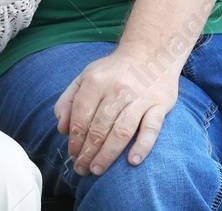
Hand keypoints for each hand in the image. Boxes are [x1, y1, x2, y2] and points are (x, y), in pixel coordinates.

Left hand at [54, 47, 177, 175]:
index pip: (81, 118)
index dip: (74, 141)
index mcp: (96, 81)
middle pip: (99, 128)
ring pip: (121, 131)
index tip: (73, 156)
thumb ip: (68, 101)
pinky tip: (132, 161)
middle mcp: (117, 89)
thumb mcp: (85, 77)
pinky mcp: (160, 104)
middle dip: (88, 153)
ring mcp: (140, 97)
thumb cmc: (113, 71)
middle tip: (83, 170)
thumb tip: (61, 128)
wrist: (151, 51)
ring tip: (97, 170)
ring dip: (107, 154)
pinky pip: (152, 128)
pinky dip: (142, 146)